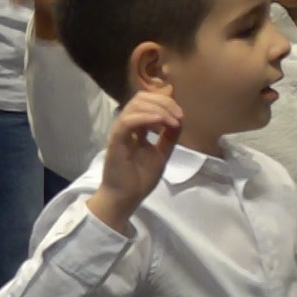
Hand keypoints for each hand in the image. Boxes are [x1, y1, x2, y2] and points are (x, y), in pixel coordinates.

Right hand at [86, 90, 182, 234]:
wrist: (127, 197)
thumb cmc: (140, 178)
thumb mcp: (162, 153)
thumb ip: (169, 137)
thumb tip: (179, 120)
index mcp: (136, 127)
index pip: (147, 102)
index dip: (166, 103)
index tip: (181, 116)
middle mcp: (127, 126)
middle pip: (141, 99)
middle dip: (164, 102)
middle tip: (178, 116)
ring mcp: (120, 132)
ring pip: (134, 106)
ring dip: (157, 109)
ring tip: (171, 121)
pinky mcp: (116, 141)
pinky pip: (127, 122)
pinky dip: (144, 117)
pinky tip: (158, 121)